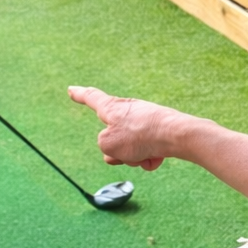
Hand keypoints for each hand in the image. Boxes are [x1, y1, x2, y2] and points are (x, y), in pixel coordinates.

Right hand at [68, 86, 187, 171]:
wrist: (175, 135)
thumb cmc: (140, 135)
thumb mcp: (107, 144)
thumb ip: (105, 147)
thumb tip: (123, 150)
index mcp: (111, 107)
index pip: (91, 98)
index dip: (80, 95)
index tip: (71, 89)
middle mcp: (127, 111)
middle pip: (113, 138)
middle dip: (118, 152)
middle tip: (126, 153)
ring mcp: (144, 121)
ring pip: (130, 148)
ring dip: (134, 157)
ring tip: (144, 154)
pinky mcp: (159, 132)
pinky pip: (146, 152)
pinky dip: (149, 158)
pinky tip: (157, 157)